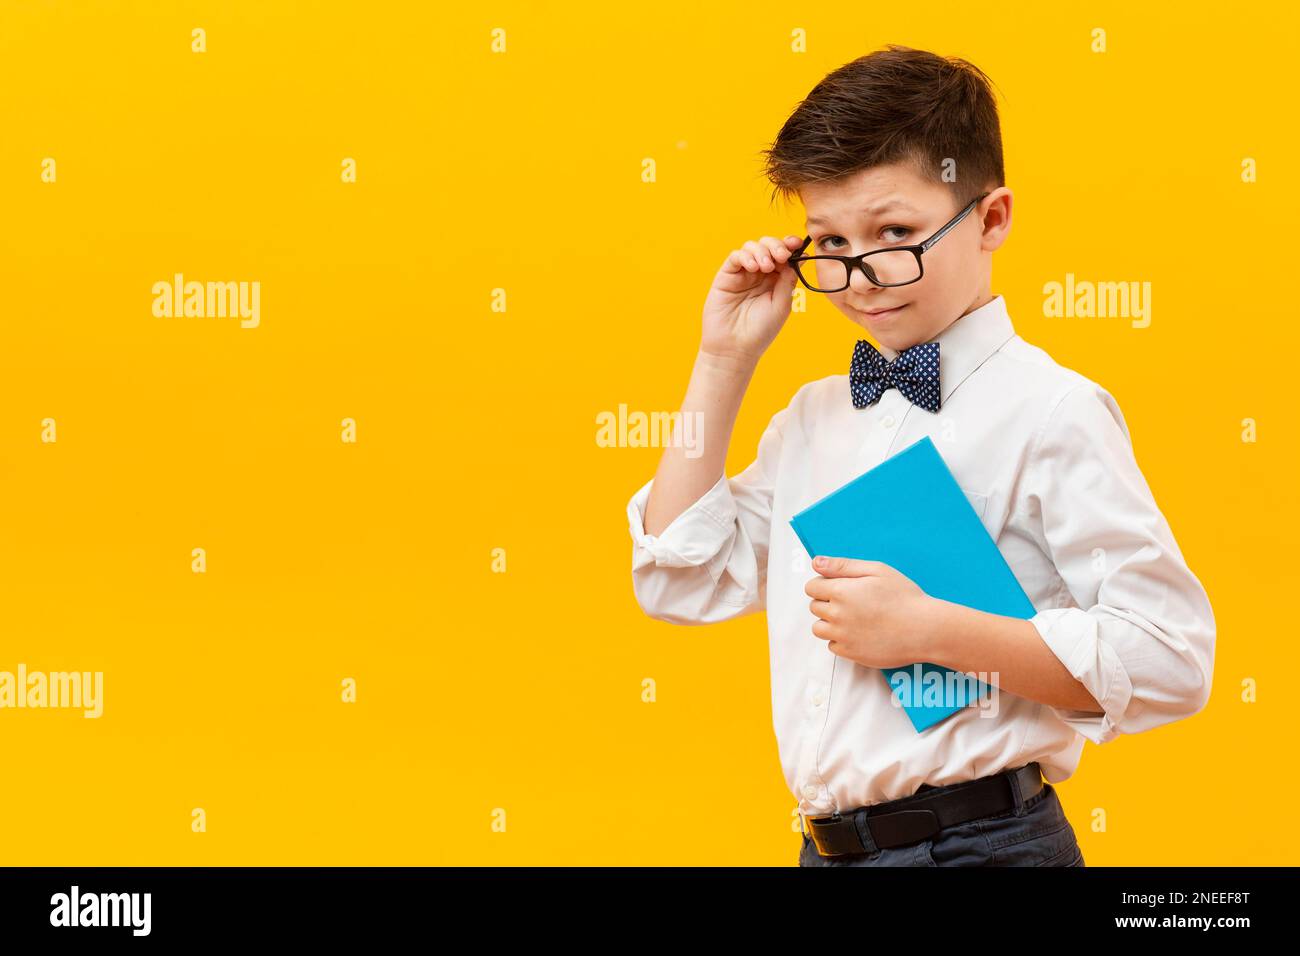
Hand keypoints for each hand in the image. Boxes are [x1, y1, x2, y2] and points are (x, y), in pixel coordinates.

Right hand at [699, 235, 803, 366]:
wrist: (735, 349)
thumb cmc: (760, 331)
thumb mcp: (782, 305)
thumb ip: (788, 280)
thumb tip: (797, 257)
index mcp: (776, 280)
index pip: (784, 255)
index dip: (790, 245)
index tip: (797, 244)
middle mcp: (759, 274)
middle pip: (768, 246)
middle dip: (777, 246)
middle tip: (782, 256)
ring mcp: (742, 274)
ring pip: (752, 247)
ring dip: (762, 251)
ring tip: (765, 267)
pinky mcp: (726, 277)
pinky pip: (735, 257)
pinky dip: (745, 256)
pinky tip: (752, 267)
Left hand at [804, 556, 945, 667]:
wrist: (925, 629)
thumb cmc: (904, 597)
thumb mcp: (877, 570)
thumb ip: (842, 565)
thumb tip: (816, 562)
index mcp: (841, 592)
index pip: (811, 587)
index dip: (824, 584)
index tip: (839, 586)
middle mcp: (837, 615)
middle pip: (814, 607)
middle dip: (827, 602)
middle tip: (852, 601)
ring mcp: (843, 637)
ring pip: (819, 628)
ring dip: (829, 622)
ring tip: (852, 618)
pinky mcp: (851, 654)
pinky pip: (832, 646)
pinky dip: (841, 639)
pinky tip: (859, 632)